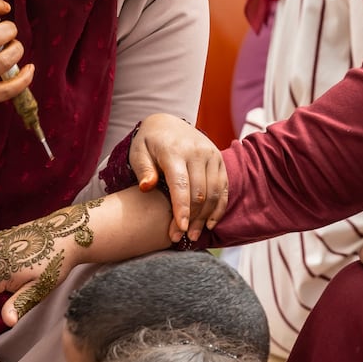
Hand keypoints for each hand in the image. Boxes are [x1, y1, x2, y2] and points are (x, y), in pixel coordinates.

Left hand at [130, 113, 228, 242]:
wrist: (168, 123)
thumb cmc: (149, 143)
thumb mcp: (138, 152)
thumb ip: (142, 169)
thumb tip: (147, 187)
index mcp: (175, 150)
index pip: (181, 184)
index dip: (181, 210)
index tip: (179, 230)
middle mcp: (197, 152)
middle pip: (199, 193)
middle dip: (191, 218)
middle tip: (179, 238)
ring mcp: (212, 155)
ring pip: (214, 193)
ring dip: (205, 217)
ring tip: (193, 235)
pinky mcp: (220, 160)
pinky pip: (224, 188)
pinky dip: (219, 208)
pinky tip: (209, 224)